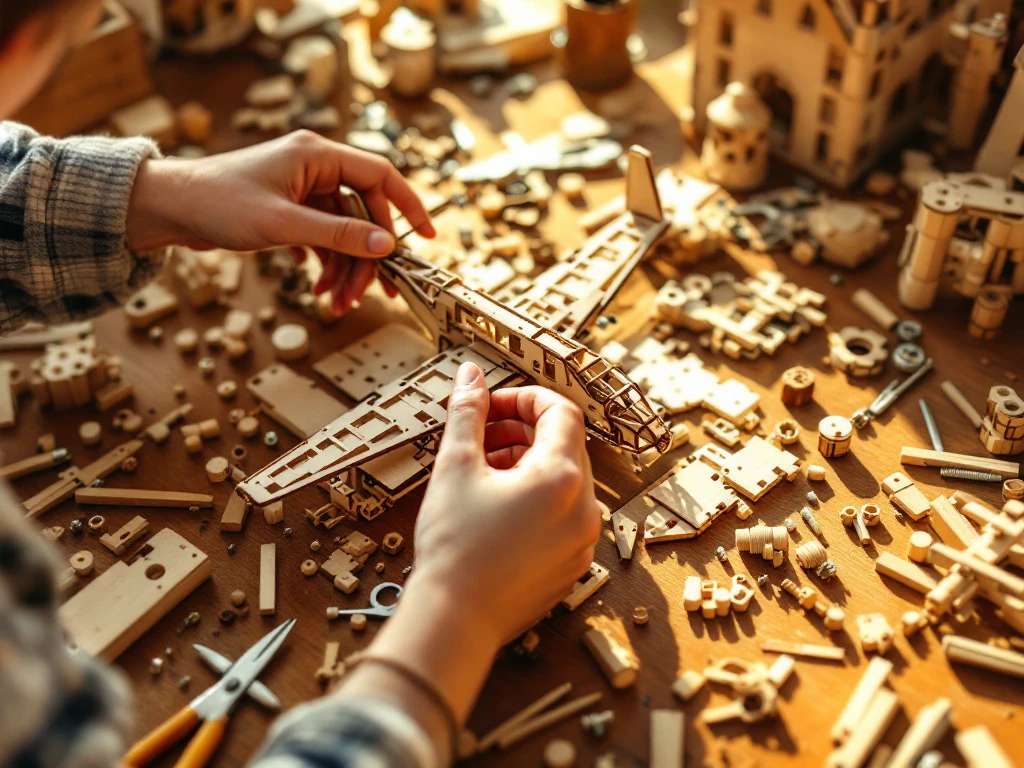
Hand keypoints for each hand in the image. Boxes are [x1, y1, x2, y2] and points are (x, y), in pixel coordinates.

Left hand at [126, 130, 435, 313]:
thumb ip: (338, 235)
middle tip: (368, 296)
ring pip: (343, 232)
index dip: (409, 206)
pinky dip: (325, 265)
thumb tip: (387, 246)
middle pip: (363, 213)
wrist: (168, 208)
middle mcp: (315, 167)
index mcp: (318, 155)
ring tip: (334, 303)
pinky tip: (317, 288)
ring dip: (344, 270)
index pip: (381, 175)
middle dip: (366, 258)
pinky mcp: (289, 209)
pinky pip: (323, 237)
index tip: (429, 237)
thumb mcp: (283, 224)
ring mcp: (302, 189)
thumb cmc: (219, 204)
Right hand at [326, 363, 599, 745]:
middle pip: (563, 444)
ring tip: (481, 473)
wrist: (454, 622)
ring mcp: (582, 540)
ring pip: (562, 480)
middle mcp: (585, 508)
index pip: (560, 411)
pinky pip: (562, 515)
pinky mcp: (571, 564)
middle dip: (521, 431)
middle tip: (479, 437)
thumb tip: (470, 375)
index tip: (490, 404)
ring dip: (525, 464)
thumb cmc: (454, 546)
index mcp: (563, 477)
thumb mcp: (455, 467)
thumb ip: (467, 413)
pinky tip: (494, 508)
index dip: (523, 398)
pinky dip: (534, 498)